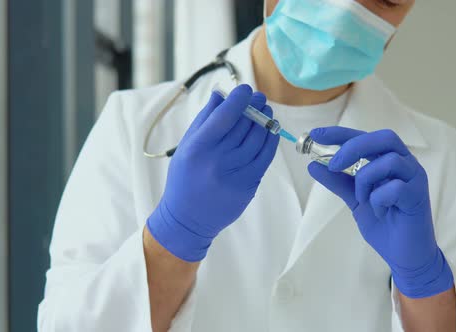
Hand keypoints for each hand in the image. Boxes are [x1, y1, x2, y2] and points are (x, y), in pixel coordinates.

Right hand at [147, 85, 279, 261]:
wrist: (187, 218)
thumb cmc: (184, 178)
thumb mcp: (186, 146)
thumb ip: (204, 119)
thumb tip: (221, 93)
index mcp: (198, 148)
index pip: (225, 116)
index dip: (239, 99)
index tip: (246, 89)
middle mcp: (217, 160)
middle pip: (243, 125)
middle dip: (255, 107)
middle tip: (259, 98)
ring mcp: (235, 174)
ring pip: (257, 139)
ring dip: (266, 121)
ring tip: (266, 112)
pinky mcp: (248, 185)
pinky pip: (265, 157)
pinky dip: (270, 141)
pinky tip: (270, 131)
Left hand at [307, 126, 453, 297]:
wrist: (404, 255)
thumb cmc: (384, 223)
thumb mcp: (355, 199)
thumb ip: (338, 182)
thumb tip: (314, 165)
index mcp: (390, 160)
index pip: (365, 137)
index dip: (340, 133)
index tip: (316, 135)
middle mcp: (405, 164)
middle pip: (383, 137)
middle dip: (353, 147)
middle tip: (334, 165)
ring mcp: (415, 179)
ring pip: (388, 161)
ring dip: (366, 179)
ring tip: (363, 198)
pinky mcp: (418, 196)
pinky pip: (394, 188)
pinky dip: (379, 199)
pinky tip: (380, 212)